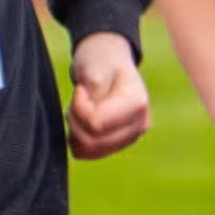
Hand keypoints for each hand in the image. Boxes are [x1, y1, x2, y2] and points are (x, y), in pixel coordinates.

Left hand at [63, 32, 151, 159]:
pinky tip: (82, 121)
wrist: (108, 60)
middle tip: (78, 100)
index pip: (96, 124)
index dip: (78, 109)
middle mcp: (140, 124)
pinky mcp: (119, 143)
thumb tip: (94, 123)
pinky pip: (89, 154)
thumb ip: (95, 94)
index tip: (81, 90)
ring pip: (89, 151)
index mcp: (137, 104)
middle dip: (75, 121)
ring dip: (76, 130)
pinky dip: (77, 139)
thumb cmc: (101, 60)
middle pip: (93, 142)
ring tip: (80, 109)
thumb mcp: (94, 68)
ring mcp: (131, 136)